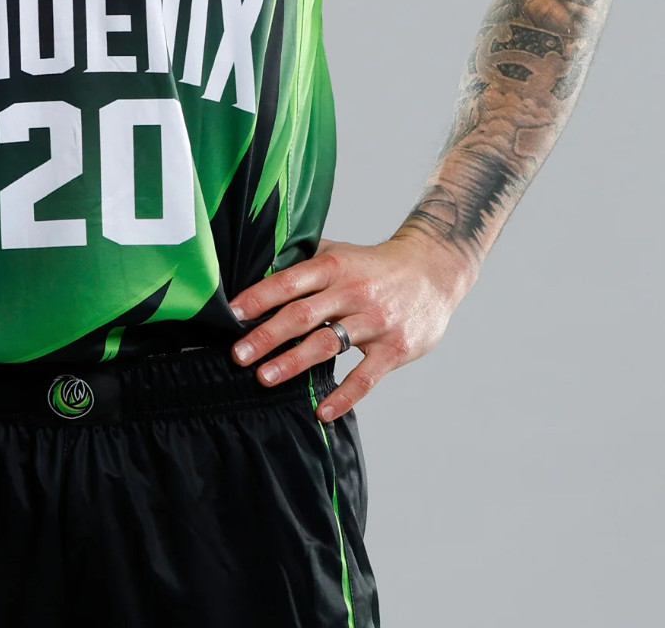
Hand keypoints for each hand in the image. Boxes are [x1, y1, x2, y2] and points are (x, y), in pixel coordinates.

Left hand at [227, 236, 470, 421]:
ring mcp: (375, 321)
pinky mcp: (394, 348)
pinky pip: (365, 377)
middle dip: (267, 335)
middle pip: (303, 315)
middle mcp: (353, 291)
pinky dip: (344, 396)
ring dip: (294, 363)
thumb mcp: (339, 254)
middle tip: (239, 354)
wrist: (432, 271)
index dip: (259, 298)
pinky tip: (322, 411)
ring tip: (265, 378)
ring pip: (328, 345)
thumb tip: (257, 272)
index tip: (232, 314)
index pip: (289, 282)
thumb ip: (303, 263)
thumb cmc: (373, 265)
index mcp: (334, 266)